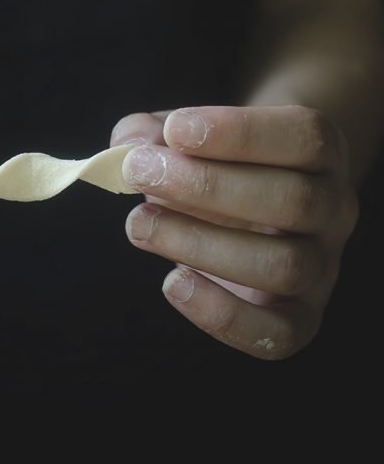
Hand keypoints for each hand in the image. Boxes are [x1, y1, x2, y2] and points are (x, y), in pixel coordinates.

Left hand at [110, 104, 357, 359]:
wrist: (252, 209)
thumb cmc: (218, 163)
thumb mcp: (189, 136)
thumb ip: (154, 132)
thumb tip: (129, 145)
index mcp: (321, 151)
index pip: (302, 137)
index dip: (239, 132)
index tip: (174, 129)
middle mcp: (334, 207)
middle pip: (293, 199)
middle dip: (207, 185)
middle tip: (139, 171)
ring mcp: (322, 266)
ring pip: (284, 265)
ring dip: (201, 244)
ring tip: (140, 223)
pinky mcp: (300, 318)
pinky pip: (277, 334)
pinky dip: (222, 315)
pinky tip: (173, 281)